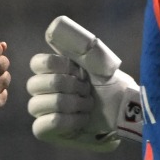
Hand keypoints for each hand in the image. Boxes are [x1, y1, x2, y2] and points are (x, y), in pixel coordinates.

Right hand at [26, 15, 141, 150]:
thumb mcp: (99, 62)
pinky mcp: (46, 131)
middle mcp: (43, 89)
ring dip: (71, 104)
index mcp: (53, 70)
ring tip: (88, 105)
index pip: (36, 63)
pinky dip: (67, 121)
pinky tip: (82, 119)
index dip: (58, 66)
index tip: (80, 71)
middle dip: (68, 87)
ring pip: (38, 105)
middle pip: (35, 84)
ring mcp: (42, 110)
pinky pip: (42, 125)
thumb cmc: (111, 86)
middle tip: (87, 90)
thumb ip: (79, 45)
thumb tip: (53, 28)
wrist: (125, 111)